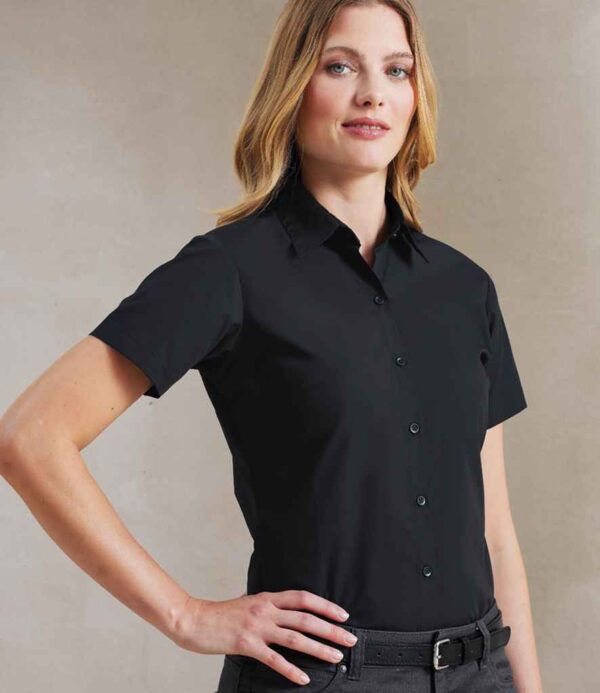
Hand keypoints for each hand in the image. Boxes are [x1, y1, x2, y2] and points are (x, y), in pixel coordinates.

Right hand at [172, 590, 357, 685]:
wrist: (194, 620)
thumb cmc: (221, 614)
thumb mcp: (248, 603)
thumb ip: (267, 607)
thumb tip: (285, 611)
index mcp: (267, 598)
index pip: (303, 598)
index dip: (325, 605)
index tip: (343, 615)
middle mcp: (266, 610)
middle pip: (306, 618)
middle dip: (331, 629)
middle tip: (350, 639)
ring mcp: (257, 627)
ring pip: (296, 638)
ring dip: (319, 648)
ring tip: (335, 656)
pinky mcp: (247, 645)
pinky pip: (275, 659)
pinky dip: (291, 670)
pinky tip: (304, 679)